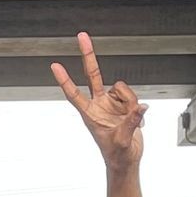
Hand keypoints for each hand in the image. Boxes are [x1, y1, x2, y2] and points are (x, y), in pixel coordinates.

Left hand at [51, 32, 145, 178]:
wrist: (126, 160)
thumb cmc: (117, 155)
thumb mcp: (123, 141)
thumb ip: (131, 123)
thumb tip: (140, 108)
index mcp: (90, 114)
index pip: (74, 93)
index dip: (65, 80)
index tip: (55, 66)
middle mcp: (99, 104)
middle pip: (93, 74)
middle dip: (88, 55)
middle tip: (82, 36)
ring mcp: (112, 103)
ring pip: (122, 87)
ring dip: (130, 101)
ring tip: (131, 119)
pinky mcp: (124, 104)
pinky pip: (133, 95)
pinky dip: (137, 107)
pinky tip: (136, 120)